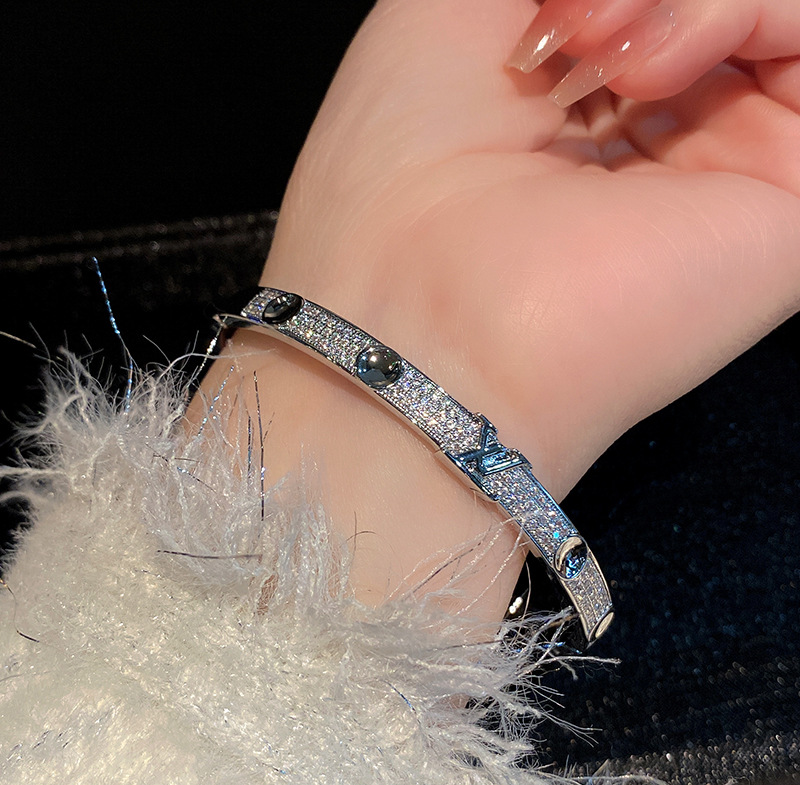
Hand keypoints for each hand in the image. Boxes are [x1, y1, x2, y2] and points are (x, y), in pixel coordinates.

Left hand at [196, 0, 799, 621]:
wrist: (425, 325)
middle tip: (560, 30)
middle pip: (705, 17)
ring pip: (766, 18)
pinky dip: (746, 9)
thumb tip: (631, 0)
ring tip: (590, 49)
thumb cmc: (396, 179)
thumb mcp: (446, 12)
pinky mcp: (791, 206)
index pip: (636, 16)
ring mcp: (725, 171)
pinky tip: (645, 71)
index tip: (534, 19)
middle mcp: (656, 145)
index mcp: (577, 117)